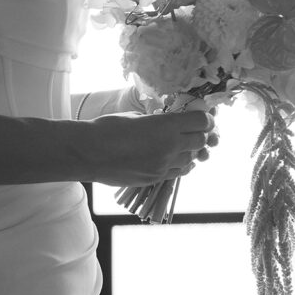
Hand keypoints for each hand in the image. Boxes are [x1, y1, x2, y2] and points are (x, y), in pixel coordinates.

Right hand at [83, 109, 215, 186]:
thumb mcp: (135, 117)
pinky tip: (170, 158)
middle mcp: (170, 147)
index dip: (205, 118)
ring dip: (189, 150)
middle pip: (201, 141)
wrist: (88, 154)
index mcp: (166, 126)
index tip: (201, 116)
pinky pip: (178, 172)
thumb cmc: (107, 129)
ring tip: (179, 144)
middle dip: (200, 134)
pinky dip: (180, 164)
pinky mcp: (155, 178)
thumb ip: (156, 121)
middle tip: (192, 129)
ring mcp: (164, 165)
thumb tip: (167, 123)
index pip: (202, 121)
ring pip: (191, 159)